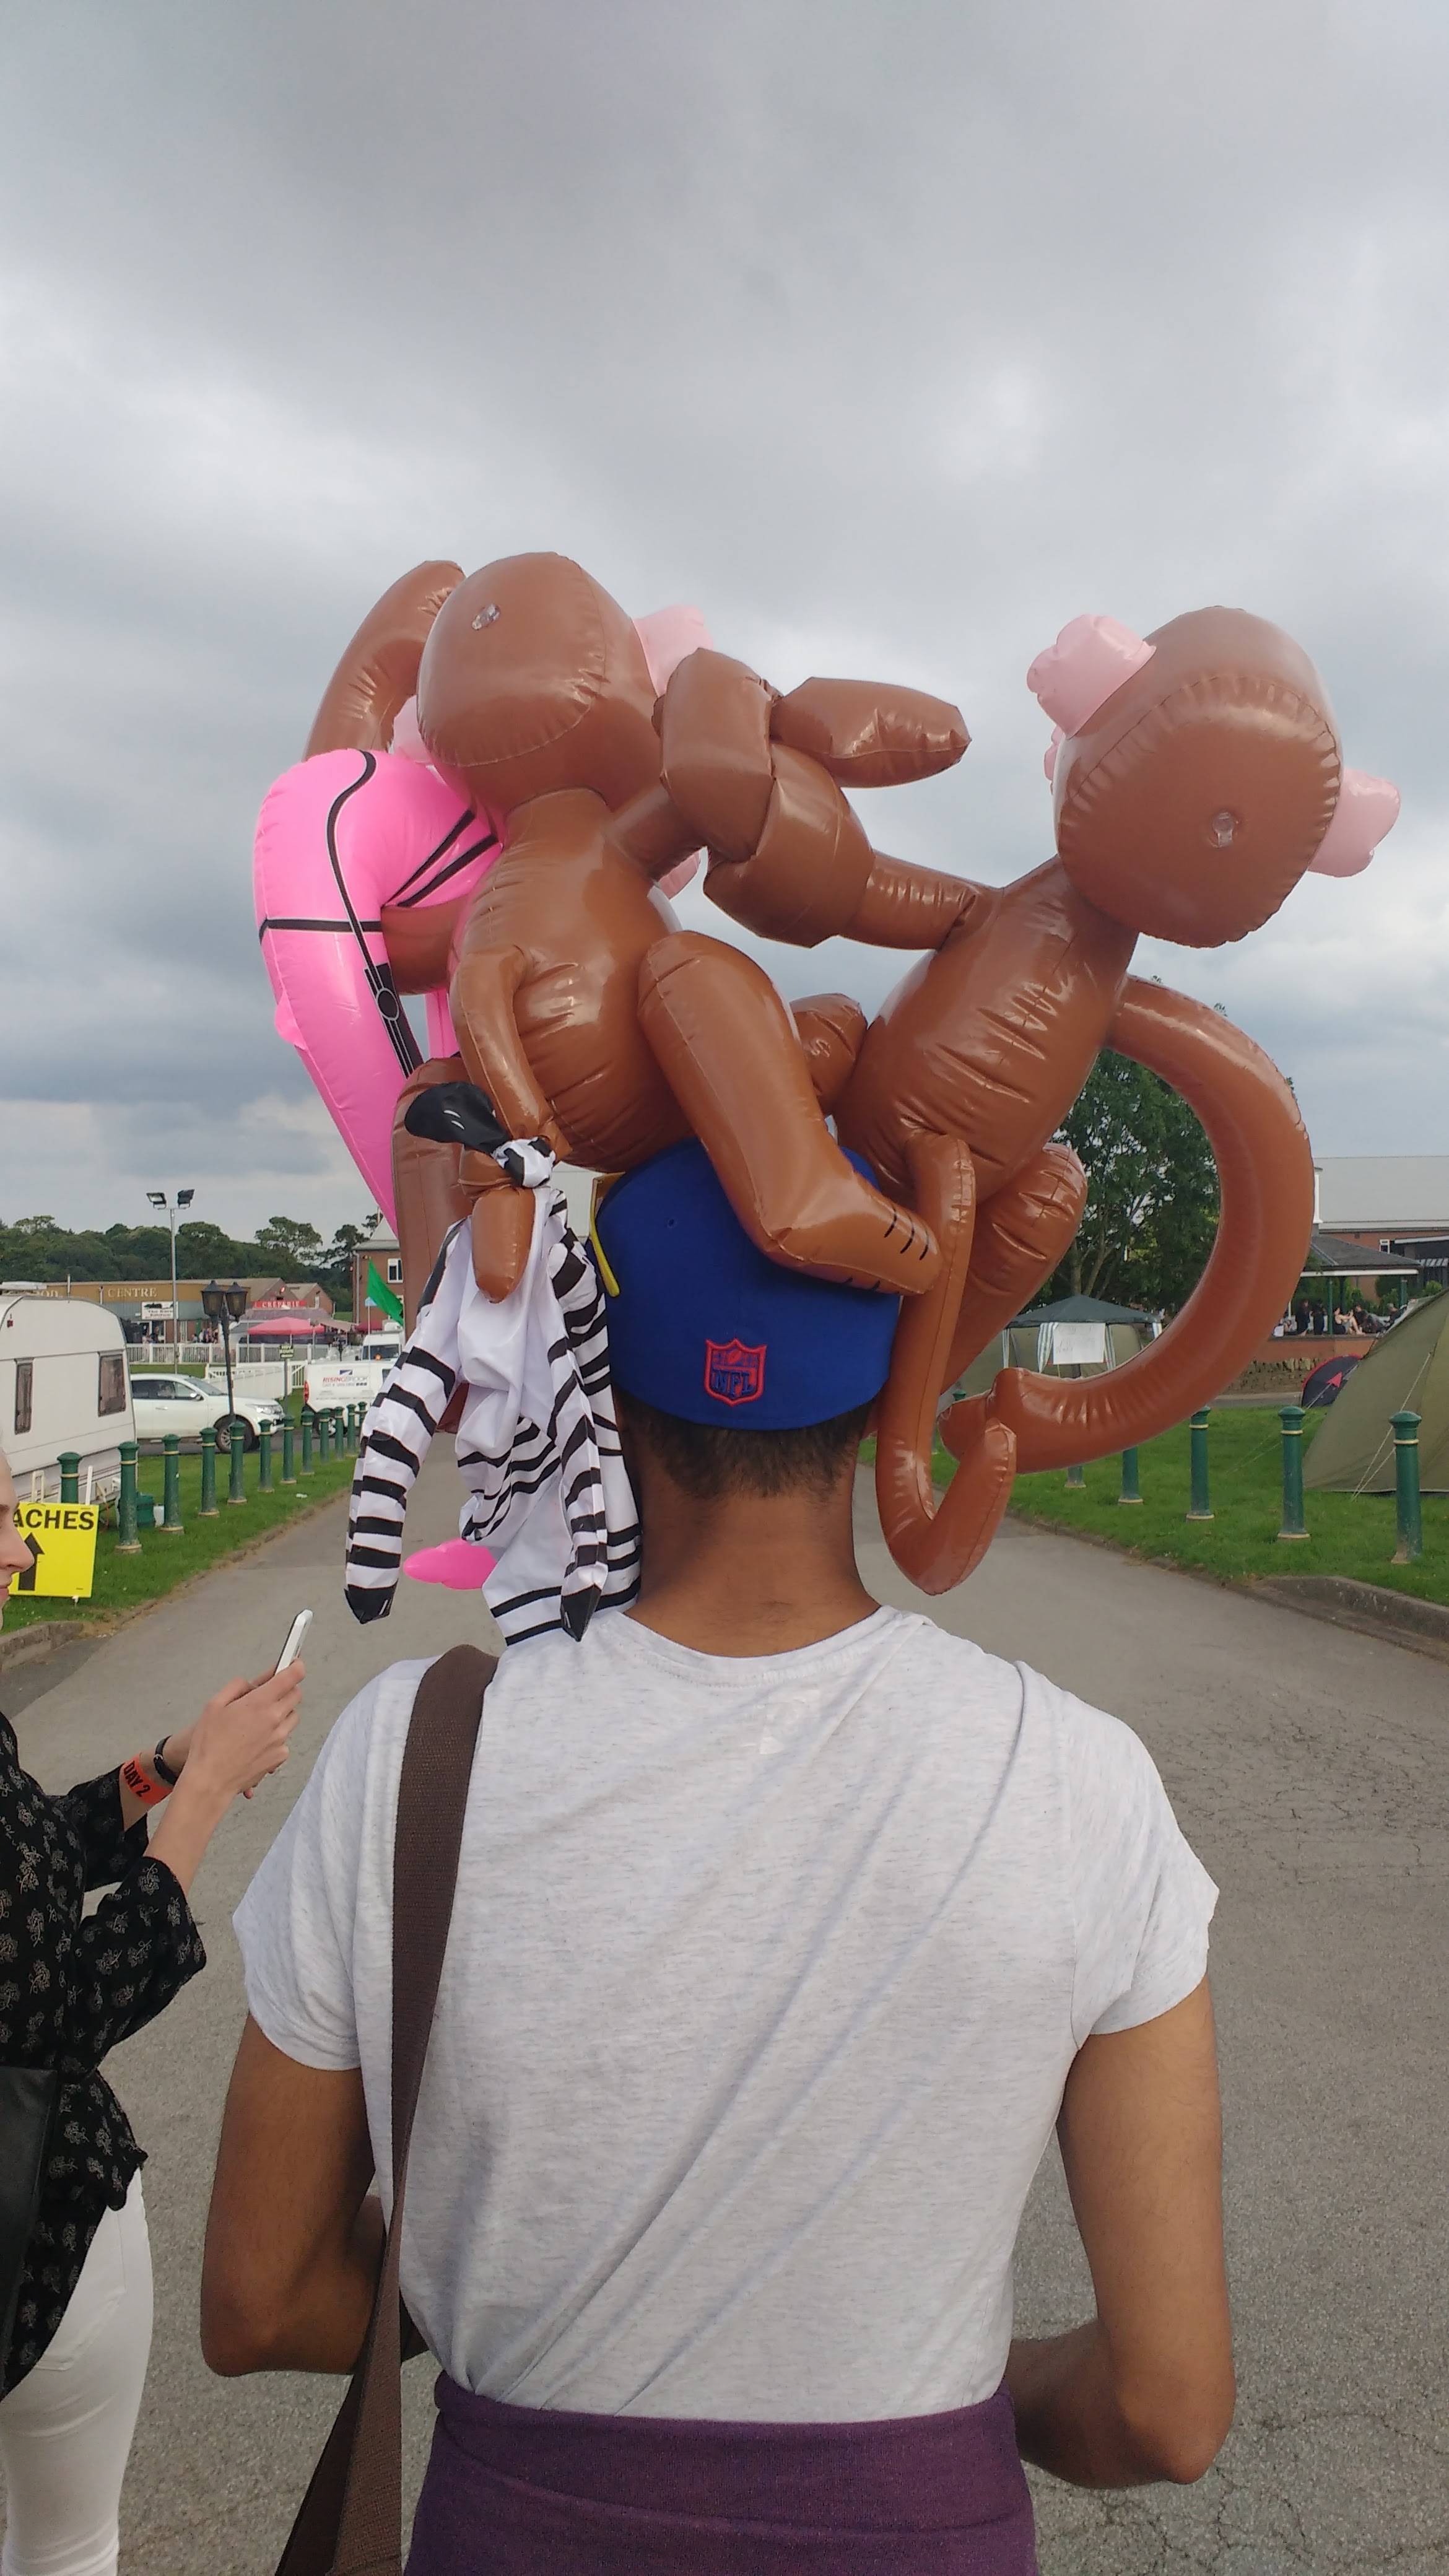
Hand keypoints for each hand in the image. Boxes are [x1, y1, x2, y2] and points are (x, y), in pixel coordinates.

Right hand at [180, 1666, 304, 1809]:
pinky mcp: (280, 1756)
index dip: (295, 1667)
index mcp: (259, 1703)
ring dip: (281, 1714)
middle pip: (296, 1695)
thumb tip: (252, 1682)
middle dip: (285, 1691)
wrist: (211, 1780)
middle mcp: (274, 1719)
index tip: (295, 1664)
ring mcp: (280, 1739)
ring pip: (292, 1717)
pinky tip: (256, 1742)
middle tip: (268, 1696)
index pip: (290, 1677)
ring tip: (258, 1723)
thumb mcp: (214, 1705)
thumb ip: (237, 1687)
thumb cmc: (209, 1743)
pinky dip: (275, 1737)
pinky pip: (285, 1739)